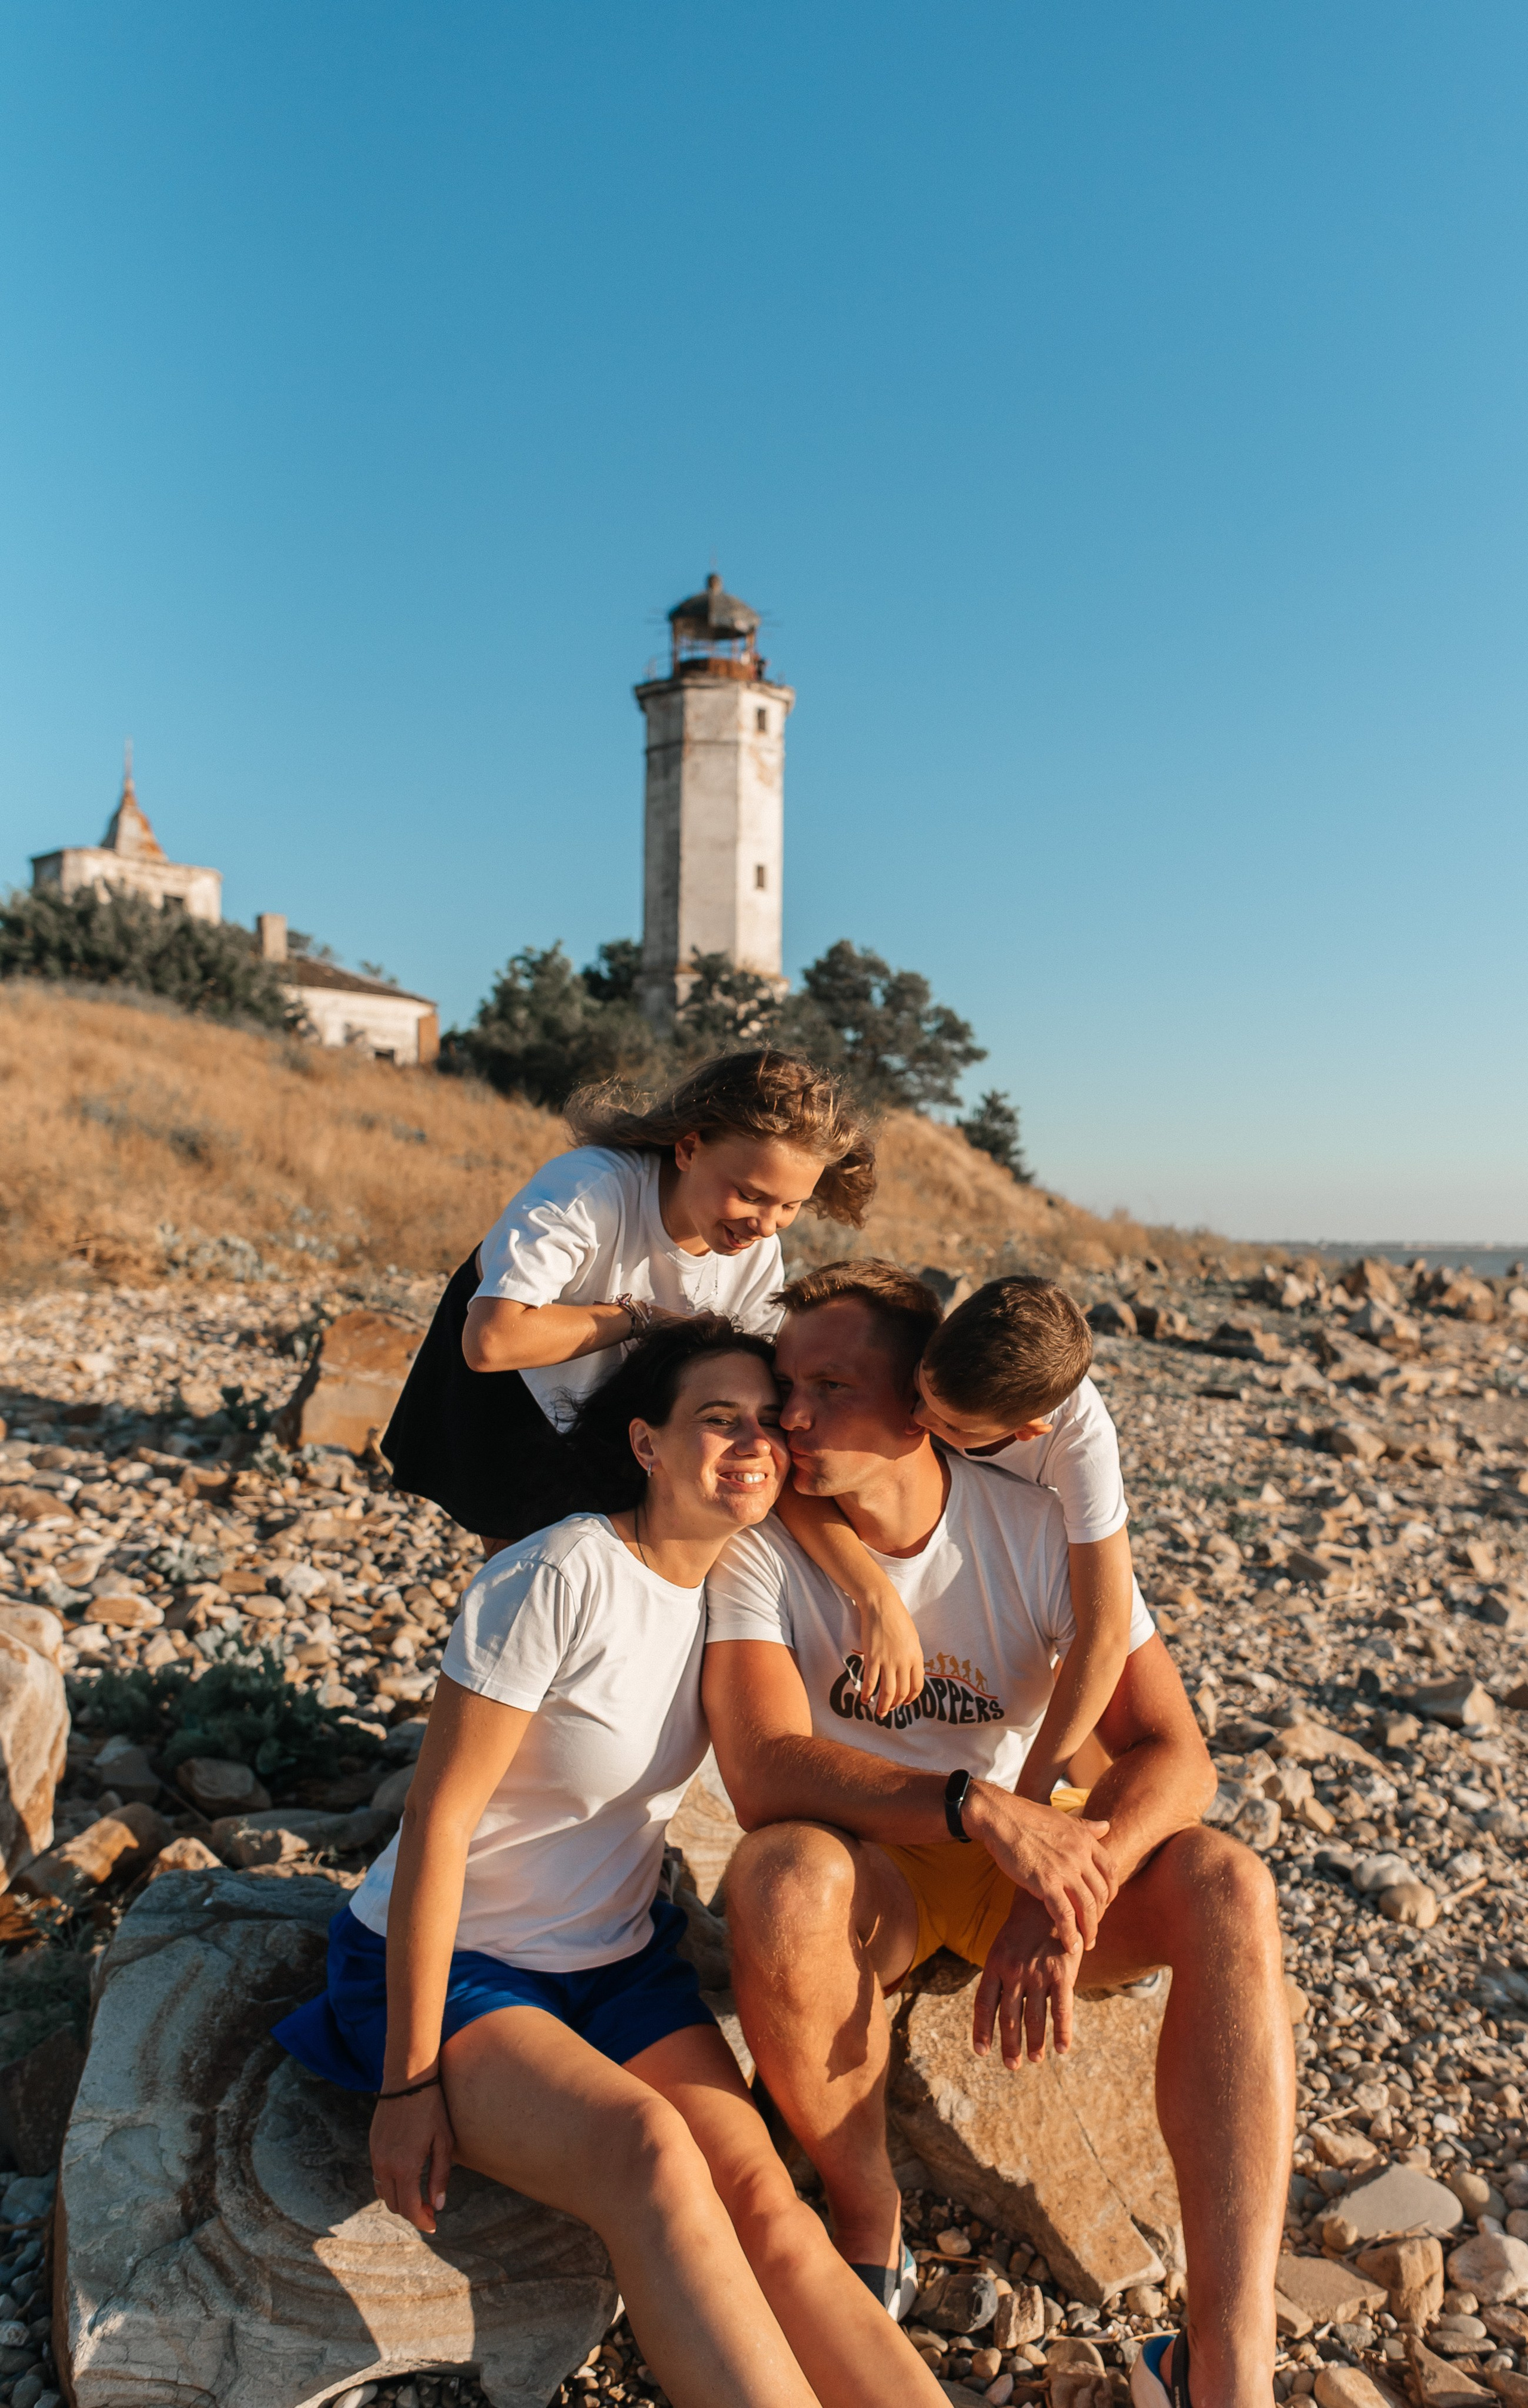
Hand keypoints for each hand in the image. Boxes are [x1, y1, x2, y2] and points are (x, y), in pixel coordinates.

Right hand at [370, 2082, 454, 2234]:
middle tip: (430, 2209)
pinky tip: (407, 2177)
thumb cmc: (431, 2110)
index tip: (434, 2224)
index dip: (422, 2221)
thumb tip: (438, 2206)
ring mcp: (376, 2156)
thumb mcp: (443, 2143)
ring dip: (400, 2199)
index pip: (410, 2208)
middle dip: (412, 2212)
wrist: (407, 2081)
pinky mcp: (373, 2146)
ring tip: (419, 2194)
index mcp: (404, 2167)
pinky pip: (378, 2176)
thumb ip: (439, 2177)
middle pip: (394, 2205)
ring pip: (383, 2192)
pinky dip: (390, 2185)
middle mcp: (385, 2165)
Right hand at [855, 1587, 925, 1717]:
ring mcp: (888, 1661)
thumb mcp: (912, 1638)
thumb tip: (910, 1672)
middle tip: (890, 1709)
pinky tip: (865, 1699)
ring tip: (880, 1713)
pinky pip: (871, 1681)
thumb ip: (912, 1656)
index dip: (911, 1697)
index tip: (905, 1702)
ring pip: (887, 1692)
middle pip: (902, 1691)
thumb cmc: (897, 1618)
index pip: (917, 1685)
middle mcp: (904, 1662)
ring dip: (883, 1706)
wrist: (882, 1605)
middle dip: (896, 1704)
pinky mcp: (872, 1658)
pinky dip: (868, 1693)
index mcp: (916, 1657)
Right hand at [962, 1784, 1114, 1952]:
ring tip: (1087, 1945)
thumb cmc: (1027, 1817)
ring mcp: (1064, 1870)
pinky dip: (1070, 1934)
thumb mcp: (1063, 1819)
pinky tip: (1071, 1946)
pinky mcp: (1045, 1883)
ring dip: (1090, 1930)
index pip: (1110, 1871)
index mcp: (1085, 1840)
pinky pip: (1065, 1915)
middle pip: (1101, 1893)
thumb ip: (1086, 1827)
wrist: (1000, 1817)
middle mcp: (1080, 1856)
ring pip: (1087, 1908)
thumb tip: (1107, 1827)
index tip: (1103, 1904)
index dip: (1111, 1891)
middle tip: (1093, 1929)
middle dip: (1100, 1915)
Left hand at [972, 1893, 1083, 2065]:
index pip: (983, 2004)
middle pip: (1008, 2017)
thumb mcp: (1003, 1945)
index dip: (981, 2030)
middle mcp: (1013, 1971)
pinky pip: (1062, 2009)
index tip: (981, 2051)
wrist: (1049, 1898)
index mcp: (995, 1964)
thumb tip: (993, 2005)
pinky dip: (1062, 2032)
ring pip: (1034, 2018)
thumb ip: (999, 1973)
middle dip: (1009, 2044)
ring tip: (1034, 2059)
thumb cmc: (1023, 1926)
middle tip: (1011, 2065)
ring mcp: (1038, 1974)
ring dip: (1034, 2043)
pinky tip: (1062, 2048)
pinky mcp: (1062, 1973)